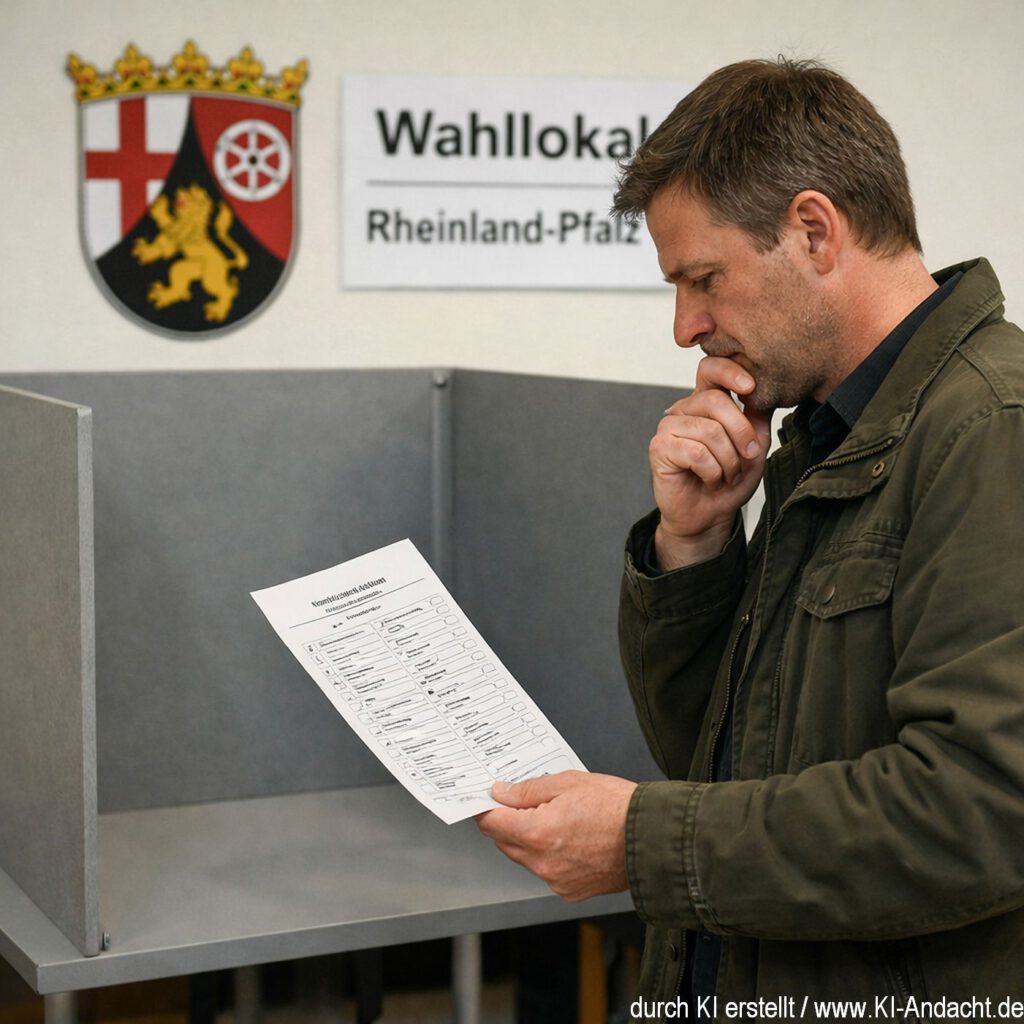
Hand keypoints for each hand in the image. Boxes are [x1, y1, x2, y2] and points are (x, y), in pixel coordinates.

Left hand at [475, 771, 636, 901]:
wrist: (651, 837)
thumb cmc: (616, 807)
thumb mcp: (568, 783)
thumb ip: (528, 790)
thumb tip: (502, 794)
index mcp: (537, 832)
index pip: (491, 824)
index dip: (486, 808)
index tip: (488, 799)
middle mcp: (542, 862)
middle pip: (504, 842)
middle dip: (508, 822)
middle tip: (526, 802)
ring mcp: (556, 880)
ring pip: (524, 858)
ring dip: (528, 840)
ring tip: (557, 818)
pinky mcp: (570, 891)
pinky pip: (546, 872)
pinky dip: (549, 856)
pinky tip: (570, 839)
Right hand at [650, 356, 772, 567]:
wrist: (710, 515)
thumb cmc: (729, 480)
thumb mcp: (754, 445)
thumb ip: (757, 416)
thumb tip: (763, 390)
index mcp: (706, 401)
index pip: (710, 369)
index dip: (730, 371)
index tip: (750, 387)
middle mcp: (684, 409)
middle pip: (715, 401)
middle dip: (741, 432)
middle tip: (749, 456)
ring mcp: (669, 427)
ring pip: (709, 431)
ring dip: (728, 460)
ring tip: (727, 474)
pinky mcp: (660, 448)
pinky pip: (696, 452)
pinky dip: (712, 471)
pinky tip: (710, 479)